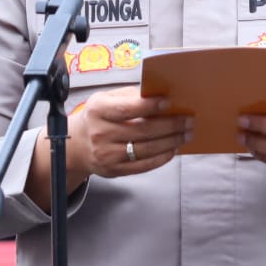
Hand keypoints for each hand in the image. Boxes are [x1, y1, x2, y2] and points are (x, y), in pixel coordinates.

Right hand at [70, 87, 191, 178]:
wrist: (76, 145)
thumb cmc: (99, 117)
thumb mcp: (107, 99)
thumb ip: (131, 96)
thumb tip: (161, 95)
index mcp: (99, 110)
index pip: (128, 108)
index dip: (151, 106)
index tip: (170, 102)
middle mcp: (101, 133)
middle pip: (143, 130)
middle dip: (171, 125)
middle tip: (189, 121)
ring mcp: (107, 154)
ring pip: (146, 149)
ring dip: (171, 142)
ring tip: (186, 134)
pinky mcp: (114, 170)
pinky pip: (143, 165)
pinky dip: (162, 158)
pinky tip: (172, 149)